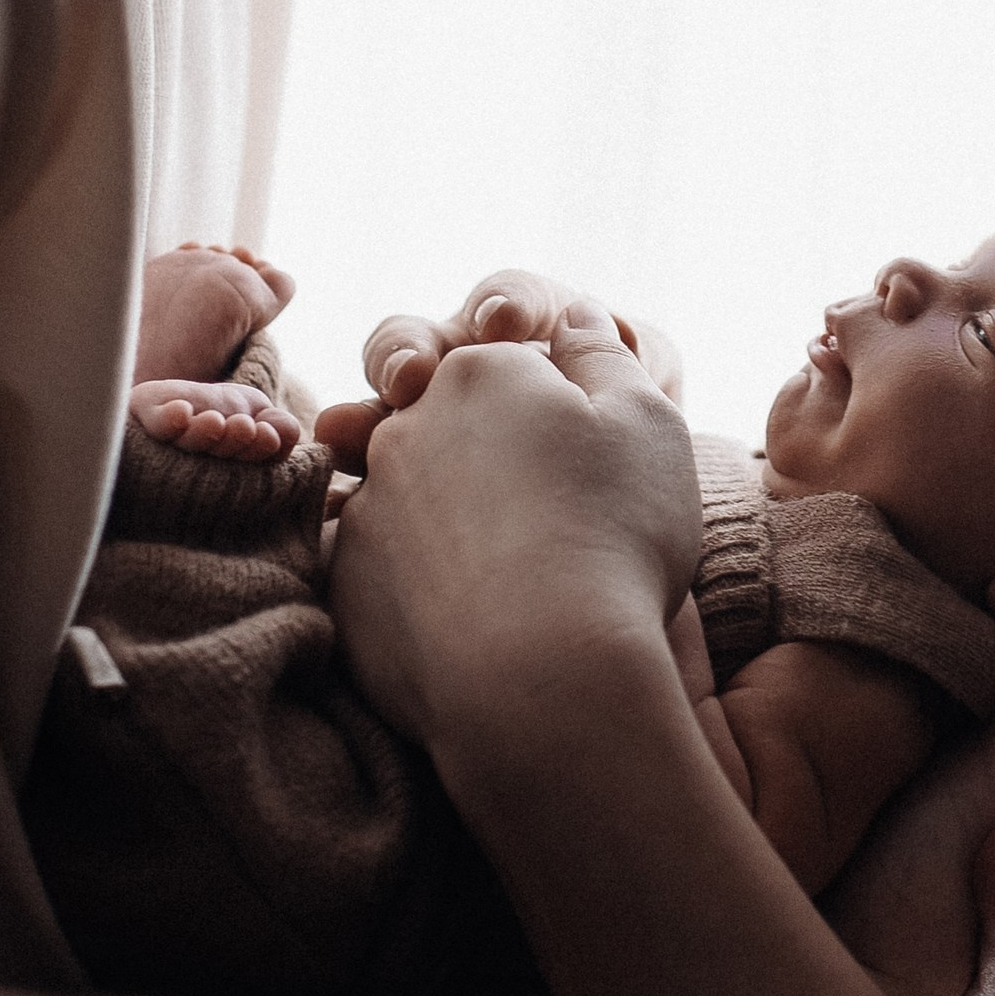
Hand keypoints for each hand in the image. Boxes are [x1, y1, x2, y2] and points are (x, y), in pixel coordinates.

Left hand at [326, 304, 698, 747]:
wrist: (544, 676)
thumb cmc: (613, 536)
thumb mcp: (646, 421)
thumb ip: (605, 355)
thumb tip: (574, 319)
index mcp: (481, 371)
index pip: (508, 365)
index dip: (550, 407)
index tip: (580, 456)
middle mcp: (407, 424)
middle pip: (444, 418)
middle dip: (483, 451)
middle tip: (540, 511)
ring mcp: (369, 504)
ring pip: (403, 490)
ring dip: (442, 514)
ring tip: (502, 565)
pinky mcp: (348, 583)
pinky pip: (377, 563)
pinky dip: (413, 578)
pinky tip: (463, 613)